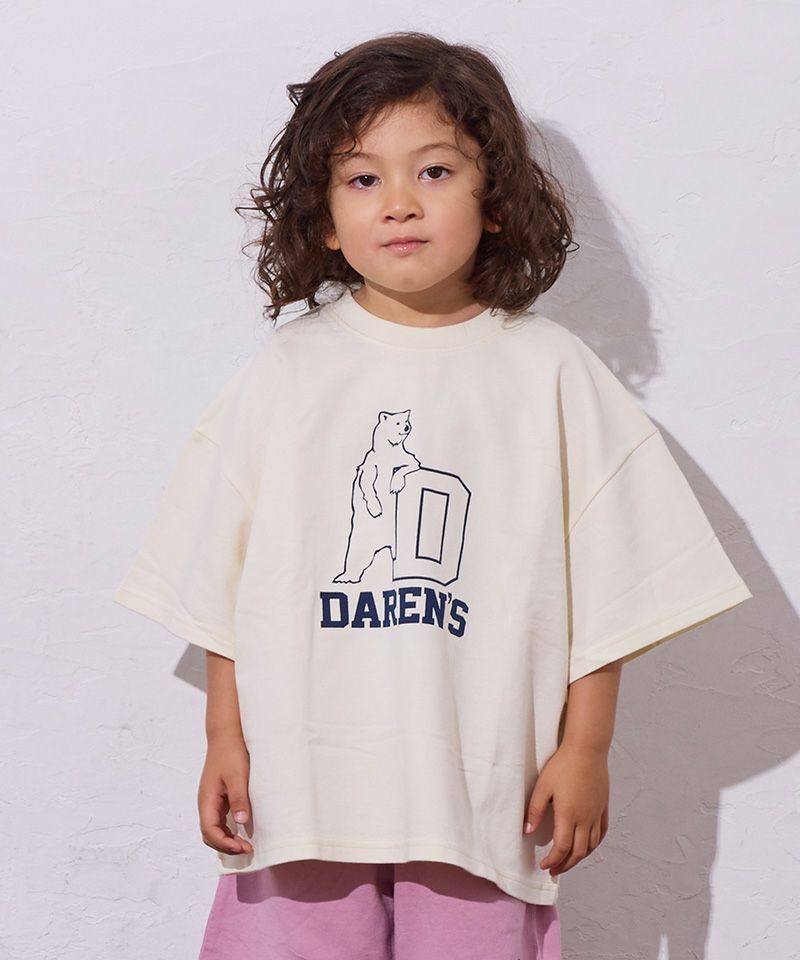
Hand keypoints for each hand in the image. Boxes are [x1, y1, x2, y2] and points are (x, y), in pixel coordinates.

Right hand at [198, 733, 253, 855]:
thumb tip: (241, 822)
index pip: (210, 831)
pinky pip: (219, 821)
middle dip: (226, 846)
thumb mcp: (237, 776)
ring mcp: (211, 801)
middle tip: (248, 849)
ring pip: (214, 829)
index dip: (225, 844)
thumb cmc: (231, 753)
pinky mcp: (218, 797)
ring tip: (246, 844)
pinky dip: (228, 831)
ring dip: (227, 840)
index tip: (243, 847)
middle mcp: (206, 803)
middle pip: (210, 835)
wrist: (227, 735)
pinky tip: (242, 832)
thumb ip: (239, 798)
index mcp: (207, 800)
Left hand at [523, 741, 608, 876]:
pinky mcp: (603, 806)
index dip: (553, 861)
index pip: (562, 848)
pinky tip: (588, 846)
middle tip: (555, 870)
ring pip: (591, 845)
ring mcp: (596, 813)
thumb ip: (535, 810)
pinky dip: (594, 844)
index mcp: (569, 815)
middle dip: (565, 865)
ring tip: (568, 861)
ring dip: (580, 857)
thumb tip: (527, 831)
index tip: (544, 866)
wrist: (587, 749)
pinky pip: (602, 833)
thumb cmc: (563, 765)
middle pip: (578, 852)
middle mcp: (585, 818)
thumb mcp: (543, 787)